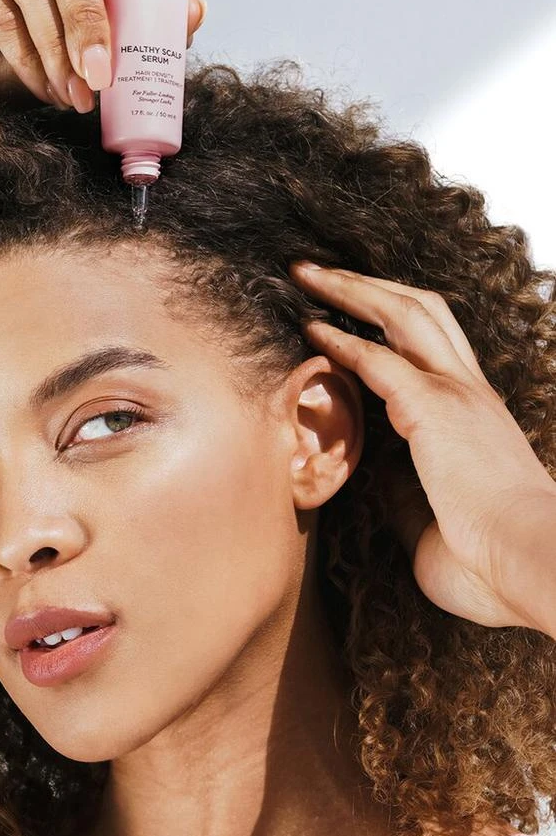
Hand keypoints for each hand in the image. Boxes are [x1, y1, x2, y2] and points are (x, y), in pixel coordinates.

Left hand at [289, 260, 555, 630]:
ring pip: (404, 312)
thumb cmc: (489, 561)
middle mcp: (468, 391)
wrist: (530, 565)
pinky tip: (312, 328)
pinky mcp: (436, 409)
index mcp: (473, 414)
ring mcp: (456, 394)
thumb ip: (407, 497)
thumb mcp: (435, 522)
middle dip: (363, 282)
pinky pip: (380, 360)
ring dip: (350, 288)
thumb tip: (382, 486)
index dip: (385, 318)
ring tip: (305, 273)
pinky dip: (342, 340)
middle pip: (419, 307)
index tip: (342, 309)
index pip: (430, 342)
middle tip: (314, 269)